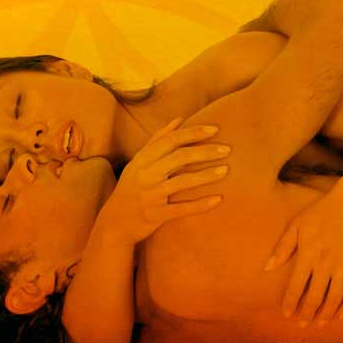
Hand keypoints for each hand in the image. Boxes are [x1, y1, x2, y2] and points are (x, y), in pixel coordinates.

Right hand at [97, 118, 229, 242]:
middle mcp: (146, 175)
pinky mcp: (156, 214)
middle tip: (227, 149)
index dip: (193, 133)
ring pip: (182, 182)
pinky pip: (182, 209)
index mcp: (142, 160)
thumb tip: (179, 120)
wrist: (115, 222)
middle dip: (205, 152)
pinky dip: (200, 204)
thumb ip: (157, 140)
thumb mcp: (138, 162)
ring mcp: (151, 195)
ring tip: (226, 170)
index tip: (214, 129)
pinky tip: (218, 199)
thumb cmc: (130, 188)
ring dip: (206, 176)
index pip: (170, 140)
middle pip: (179, 158)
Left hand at [265, 186, 342, 326]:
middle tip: (302, 324)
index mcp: (308, 254)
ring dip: (326, 314)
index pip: (296, 286)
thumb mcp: (297, 224)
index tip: (287, 314)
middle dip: (307, 314)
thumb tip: (268, 268)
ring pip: (335, 298)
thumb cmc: (322, 211)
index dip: (291, 303)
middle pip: (315, 297)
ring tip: (320, 323)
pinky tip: (342, 314)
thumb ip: (282, 247)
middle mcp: (326, 262)